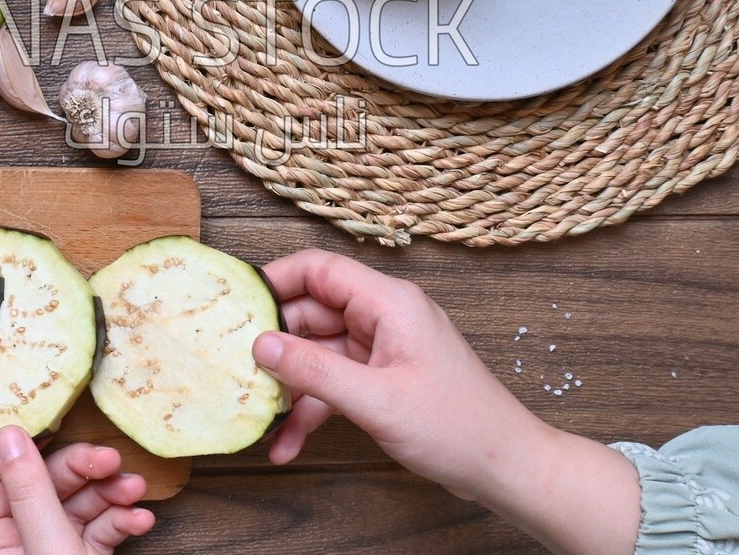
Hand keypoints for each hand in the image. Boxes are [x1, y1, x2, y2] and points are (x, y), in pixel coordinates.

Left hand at [0, 426, 155, 554]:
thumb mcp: (46, 544)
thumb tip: (9, 433)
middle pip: (46, 485)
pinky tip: (140, 520)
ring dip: (111, 493)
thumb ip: (30, 491)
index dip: (24, 446)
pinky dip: (122, 521)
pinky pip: (99, 531)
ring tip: (135, 489)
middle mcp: (18, 541)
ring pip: (79, 505)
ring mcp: (52, 550)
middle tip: (112, 460)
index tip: (56, 423)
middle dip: (85, 470)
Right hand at [253, 248, 536, 491]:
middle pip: (311, 312)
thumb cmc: (457, 427)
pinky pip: (332, 383)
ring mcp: (381, 350)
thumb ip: (313, 371)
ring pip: (317, 353)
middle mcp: (384, 318)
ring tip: (256, 410)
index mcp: (390, 303)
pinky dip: (310, 409)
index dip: (275, 279)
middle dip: (274, 342)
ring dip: (288, 386)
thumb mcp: (376, 400)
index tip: (235, 303)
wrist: (505, 468)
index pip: (320, 269)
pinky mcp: (381, 379)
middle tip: (234, 366)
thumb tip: (260, 345)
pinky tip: (287, 441)